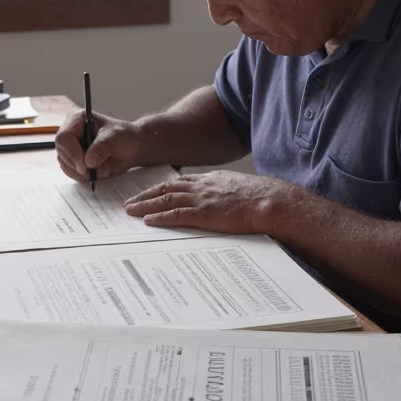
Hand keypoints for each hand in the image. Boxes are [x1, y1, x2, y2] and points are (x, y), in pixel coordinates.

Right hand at [55, 110, 141, 182]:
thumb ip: (102, 146)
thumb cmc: (124, 137)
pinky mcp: (72, 161)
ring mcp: (69, 148)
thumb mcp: (116, 137)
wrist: (130, 149)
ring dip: (84, 173)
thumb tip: (88, 161)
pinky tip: (98, 172)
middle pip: (63, 154)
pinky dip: (84, 177)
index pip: (64, 137)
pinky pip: (71, 173)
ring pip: (66, 165)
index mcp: (76, 119)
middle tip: (99, 170)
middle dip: (81, 166)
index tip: (86, 166)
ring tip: (103, 169)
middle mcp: (70, 133)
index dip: (73, 153)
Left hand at [125, 170, 283, 233]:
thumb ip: (227, 191)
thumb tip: (225, 199)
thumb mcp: (240, 187)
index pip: (181, 181)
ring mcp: (201, 199)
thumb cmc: (261, 197)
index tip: (152, 191)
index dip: (164, 186)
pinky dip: (159, 217)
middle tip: (131, 200)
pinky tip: (147, 220)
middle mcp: (202, 186)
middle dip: (147, 194)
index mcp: (211, 179)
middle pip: (167, 187)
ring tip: (131, 210)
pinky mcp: (203, 214)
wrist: (269, 201)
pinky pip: (175, 215)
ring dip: (145, 205)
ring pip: (166, 199)